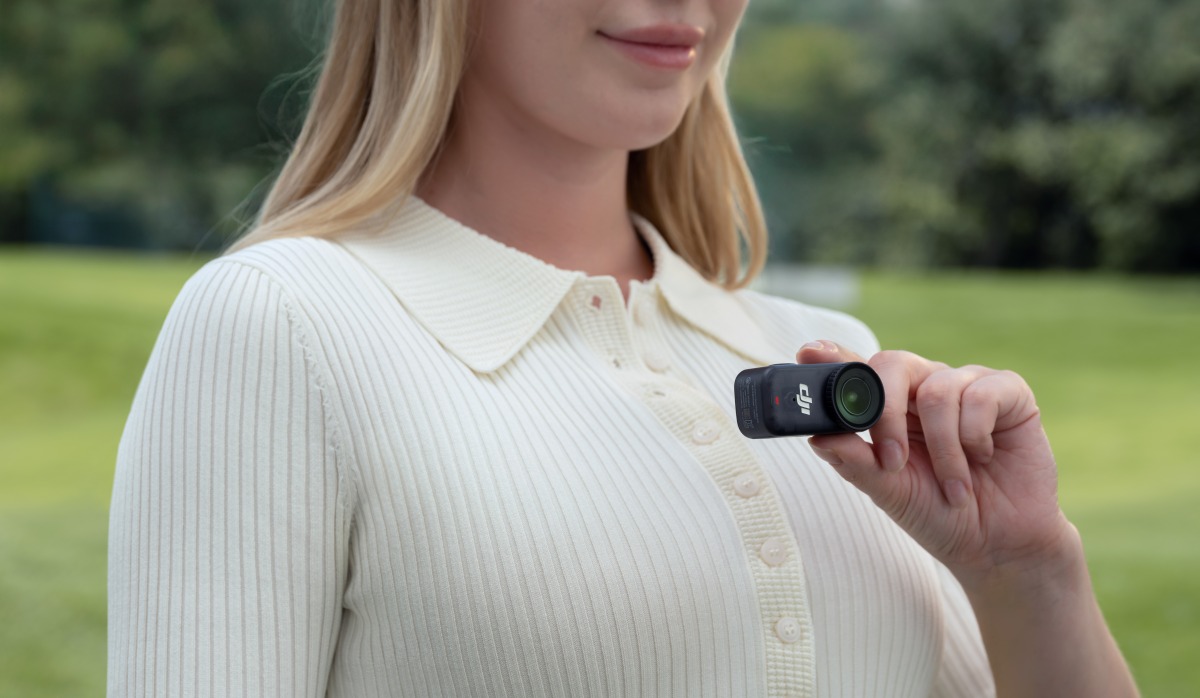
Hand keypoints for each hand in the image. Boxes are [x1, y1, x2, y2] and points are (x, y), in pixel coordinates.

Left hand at [797, 341, 1075, 586]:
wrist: (999, 544)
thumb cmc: (939, 513)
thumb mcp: (889, 491)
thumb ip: (855, 462)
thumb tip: (816, 437)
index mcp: (891, 407)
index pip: (857, 371)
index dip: (834, 358)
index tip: (809, 353)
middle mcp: (924, 388)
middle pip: (892, 364)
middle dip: (886, 413)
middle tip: (893, 461)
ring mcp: (966, 385)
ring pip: (939, 390)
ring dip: (943, 450)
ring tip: (955, 486)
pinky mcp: (1008, 393)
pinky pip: (982, 394)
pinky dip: (975, 436)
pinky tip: (984, 459)